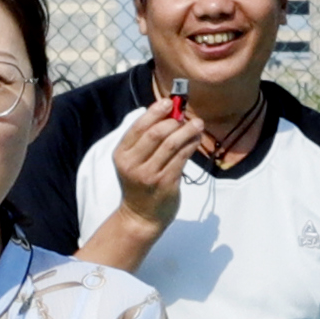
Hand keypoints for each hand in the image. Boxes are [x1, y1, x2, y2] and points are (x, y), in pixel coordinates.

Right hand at [109, 98, 210, 229]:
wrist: (141, 216)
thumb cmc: (139, 184)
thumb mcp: (133, 161)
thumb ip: (145, 139)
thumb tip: (170, 112)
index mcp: (122, 154)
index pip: (138, 126)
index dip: (155, 111)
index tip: (169, 102)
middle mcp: (133, 164)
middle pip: (156, 133)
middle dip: (174, 120)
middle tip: (187, 117)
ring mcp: (149, 175)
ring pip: (172, 144)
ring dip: (187, 131)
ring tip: (197, 124)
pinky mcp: (166, 183)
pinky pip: (182, 158)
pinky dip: (191, 145)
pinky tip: (196, 139)